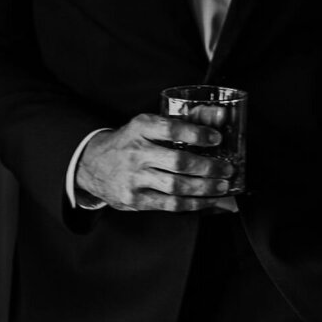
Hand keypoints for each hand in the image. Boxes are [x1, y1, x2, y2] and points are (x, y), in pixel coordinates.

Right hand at [76, 112, 239, 212]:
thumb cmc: (130, 143)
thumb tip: (220, 116)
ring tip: (222, 186)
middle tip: (227, 169)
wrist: (93, 165)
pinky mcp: (134, 199)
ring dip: (204, 188)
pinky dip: (193, 204)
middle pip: (178, 162)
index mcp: (139, 128)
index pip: (170, 129)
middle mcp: (135, 152)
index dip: (196, 133)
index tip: (216, 138)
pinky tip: (207, 200)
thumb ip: (184, 120)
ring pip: (176, 186)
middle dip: (208, 168)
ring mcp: (133, 178)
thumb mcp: (148, 126)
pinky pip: (169, 204)